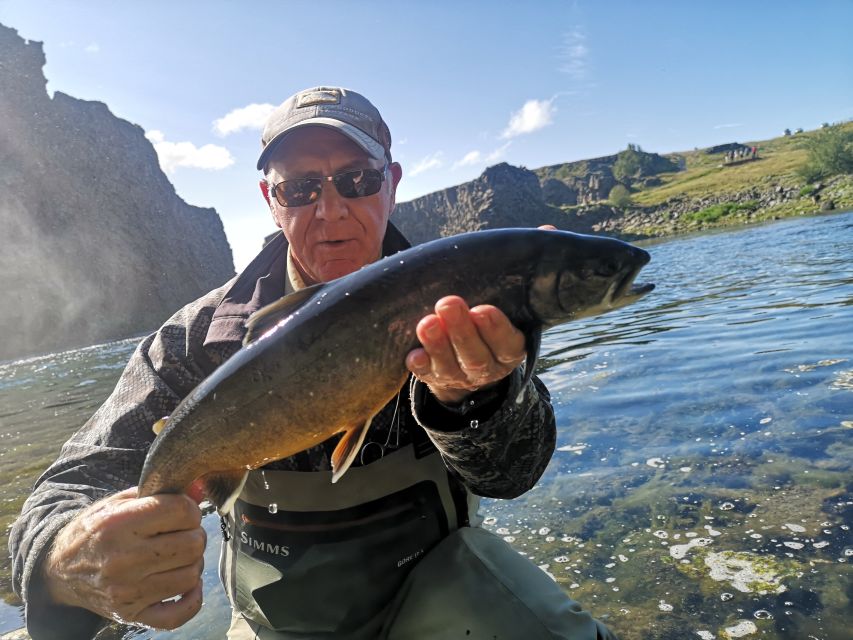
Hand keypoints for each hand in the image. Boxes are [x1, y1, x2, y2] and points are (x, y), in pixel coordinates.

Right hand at [43, 487, 204, 629]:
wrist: (60, 569)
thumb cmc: (95, 530)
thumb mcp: (119, 502)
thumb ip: (159, 492)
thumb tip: (200, 491)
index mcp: (118, 525)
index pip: (181, 511)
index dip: (190, 508)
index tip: (182, 511)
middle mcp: (123, 560)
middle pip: (192, 544)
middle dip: (195, 534)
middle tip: (183, 533)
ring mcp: (128, 591)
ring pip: (191, 575)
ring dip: (193, 563)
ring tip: (179, 555)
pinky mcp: (131, 614)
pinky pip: (179, 614)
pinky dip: (192, 598)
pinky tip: (186, 584)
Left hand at [406, 295, 525, 404]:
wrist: (461, 357)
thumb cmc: (481, 323)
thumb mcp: (494, 313)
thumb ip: (490, 297)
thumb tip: (480, 268)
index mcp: (508, 351)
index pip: (507, 344)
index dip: (496, 329)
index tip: (482, 311)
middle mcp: (487, 368)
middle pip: (476, 357)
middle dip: (461, 330)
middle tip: (448, 305)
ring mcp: (460, 378)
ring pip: (451, 367)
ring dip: (438, 344)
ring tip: (427, 323)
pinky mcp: (435, 379)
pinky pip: (427, 375)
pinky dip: (421, 365)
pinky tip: (415, 354)